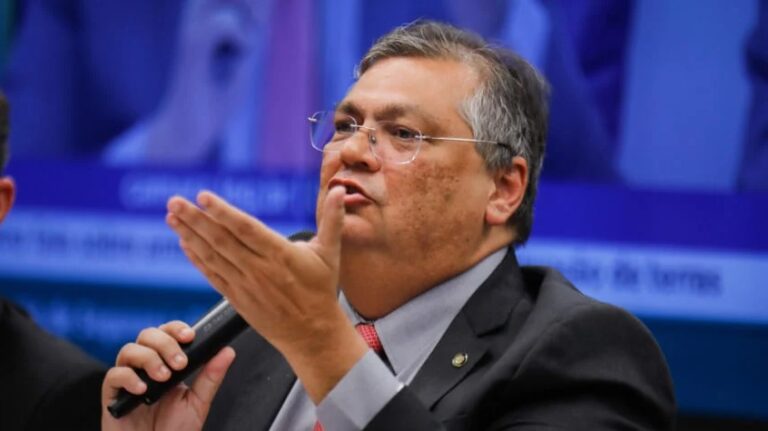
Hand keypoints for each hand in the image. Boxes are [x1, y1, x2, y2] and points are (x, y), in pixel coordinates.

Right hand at [101, 321, 234, 430]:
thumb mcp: (197, 402)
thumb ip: (210, 377)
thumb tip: (227, 351)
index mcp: (166, 363)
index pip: (167, 333)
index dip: (175, 328)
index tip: (189, 336)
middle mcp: (145, 367)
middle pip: (147, 335)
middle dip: (165, 343)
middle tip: (180, 364)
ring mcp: (128, 379)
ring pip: (129, 349)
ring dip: (149, 358)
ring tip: (163, 378)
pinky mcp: (112, 395)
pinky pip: (113, 375)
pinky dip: (128, 377)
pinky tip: (142, 390)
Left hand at [165, 186, 366, 401]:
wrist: (312, 333)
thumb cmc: (322, 289)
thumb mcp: (331, 253)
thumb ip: (333, 219)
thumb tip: (341, 190)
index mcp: (281, 254)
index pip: (245, 228)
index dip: (222, 212)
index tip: (202, 196)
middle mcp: (259, 269)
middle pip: (221, 240)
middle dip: (195, 219)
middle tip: (174, 201)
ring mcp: (245, 285)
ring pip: (212, 256)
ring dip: (189, 235)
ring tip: (171, 217)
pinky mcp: (237, 298)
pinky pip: (212, 275)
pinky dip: (196, 259)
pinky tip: (184, 243)